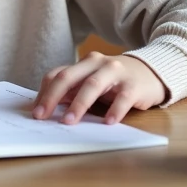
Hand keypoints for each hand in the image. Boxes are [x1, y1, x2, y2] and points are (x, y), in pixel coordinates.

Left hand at [32, 52, 167, 124]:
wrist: (151, 72)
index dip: (44, 93)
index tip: (35, 112)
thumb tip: (48, 108)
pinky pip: (122, 98)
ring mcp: (115, 72)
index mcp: (82, 63)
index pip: (57, 75)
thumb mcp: (91, 82)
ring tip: (69, 122)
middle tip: (42, 116)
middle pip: (69, 77)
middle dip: (53, 97)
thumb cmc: (115, 82)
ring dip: (78, 105)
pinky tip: (108, 122)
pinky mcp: (133, 85)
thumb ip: (72, 91)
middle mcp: (96, 63)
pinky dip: (114, 110)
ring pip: (92, 85)